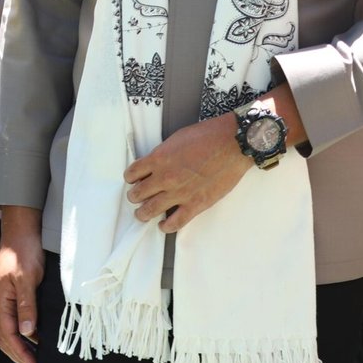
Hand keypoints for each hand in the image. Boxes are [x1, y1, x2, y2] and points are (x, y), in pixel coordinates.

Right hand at [0, 207, 43, 362]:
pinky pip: (12, 321)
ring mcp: (0, 299)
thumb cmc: (23, 251)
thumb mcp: (28, 279)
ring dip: (20, 347)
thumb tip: (28, 334)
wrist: (19, 230)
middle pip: (4, 338)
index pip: (8, 337)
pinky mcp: (7, 295)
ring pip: (7, 331)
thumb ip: (27, 306)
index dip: (22, 355)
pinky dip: (23, 335)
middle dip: (20, 357)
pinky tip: (36, 338)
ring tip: (37, 360)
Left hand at [123, 113, 250, 231]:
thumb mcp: (175, 140)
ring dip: (143, 213)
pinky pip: (175, 222)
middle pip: (137, 194)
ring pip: (150, 210)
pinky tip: (163, 224)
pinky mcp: (196, 204)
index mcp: (158, 159)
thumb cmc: (206, 136)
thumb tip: (154, 166)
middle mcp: (164, 177)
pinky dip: (165, 226)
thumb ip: (162, 155)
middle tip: (136, 198)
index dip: (131, 178)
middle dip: (134, 197)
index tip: (133, 181)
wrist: (232, 144)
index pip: (132, 174)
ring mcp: (179, 193)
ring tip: (142, 214)